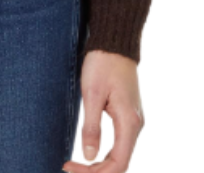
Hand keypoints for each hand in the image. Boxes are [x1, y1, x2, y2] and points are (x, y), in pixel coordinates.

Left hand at [62, 50, 144, 171]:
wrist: (114, 43)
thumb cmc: (103, 64)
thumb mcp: (92, 94)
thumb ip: (91, 127)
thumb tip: (89, 156)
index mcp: (129, 122)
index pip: (118, 164)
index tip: (70, 167)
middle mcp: (135, 125)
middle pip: (119, 163)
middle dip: (95, 171)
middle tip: (68, 167)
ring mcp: (133, 121)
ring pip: (119, 155)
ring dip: (99, 165)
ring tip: (75, 164)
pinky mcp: (127, 116)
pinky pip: (119, 144)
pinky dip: (104, 154)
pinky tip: (90, 153)